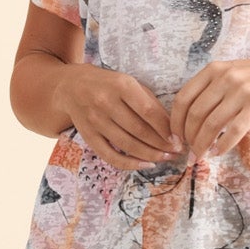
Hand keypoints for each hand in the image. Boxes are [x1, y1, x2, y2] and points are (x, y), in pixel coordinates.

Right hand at [60, 63, 181, 171]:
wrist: (71, 86)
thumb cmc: (109, 84)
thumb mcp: (130, 83)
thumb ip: (150, 102)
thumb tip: (172, 128)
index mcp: (121, 85)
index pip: (148, 111)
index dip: (165, 128)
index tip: (178, 138)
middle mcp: (106, 102)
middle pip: (139, 131)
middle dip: (161, 145)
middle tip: (176, 151)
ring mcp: (95, 121)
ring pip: (128, 145)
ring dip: (150, 155)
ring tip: (166, 158)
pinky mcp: (88, 136)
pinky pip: (110, 156)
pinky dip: (130, 164)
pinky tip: (146, 165)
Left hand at [166, 49, 249, 159]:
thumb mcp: (236, 72)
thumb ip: (215, 88)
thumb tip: (193, 117)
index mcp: (215, 69)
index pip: (183, 97)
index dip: (175, 121)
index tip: (175, 137)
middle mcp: (226, 77)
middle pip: (195, 114)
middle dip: (188, 138)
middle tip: (189, 151)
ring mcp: (242, 90)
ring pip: (211, 124)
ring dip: (202, 144)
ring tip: (201, 156)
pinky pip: (233, 130)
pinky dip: (223, 145)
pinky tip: (219, 153)